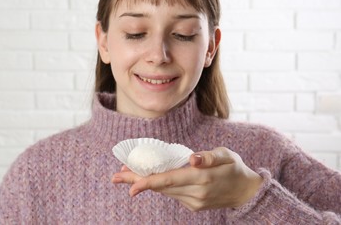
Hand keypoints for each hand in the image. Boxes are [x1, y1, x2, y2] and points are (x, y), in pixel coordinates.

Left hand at [111, 147, 262, 210]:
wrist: (245, 192)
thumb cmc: (234, 168)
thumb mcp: (226, 155)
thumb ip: (209, 156)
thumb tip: (192, 158)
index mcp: (203, 178)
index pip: (170, 180)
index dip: (148, 182)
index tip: (130, 185)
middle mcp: (196, 193)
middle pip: (161, 187)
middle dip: (137, 181)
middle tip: (115, 176)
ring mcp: (194, 202)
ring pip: (164, 191)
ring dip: (145, 183)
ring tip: (126, 174)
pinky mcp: (193, 205)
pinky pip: (172, 194)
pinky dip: (159, 186)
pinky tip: (148, 178)